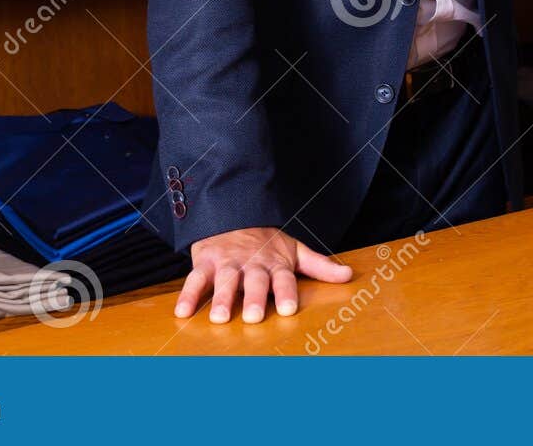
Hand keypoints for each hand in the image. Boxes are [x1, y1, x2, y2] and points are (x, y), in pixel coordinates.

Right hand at [174, 226, 353, 323]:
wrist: (233, 215)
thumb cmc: (267, 242)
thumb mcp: (295, 250)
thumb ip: (320, 265)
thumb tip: (349, 275)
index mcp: (275, 263)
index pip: (284, 278)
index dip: (286, 292)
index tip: (289, 309)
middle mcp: (252, 264)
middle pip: (254, 281)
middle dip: (255, 298)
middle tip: (255, 317)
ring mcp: (228, 263)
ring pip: (226, 281)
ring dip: (223, 298)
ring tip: (221, 318)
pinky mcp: (205, 263)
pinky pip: (195, 279)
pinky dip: (188, 295)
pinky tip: (182, 313)